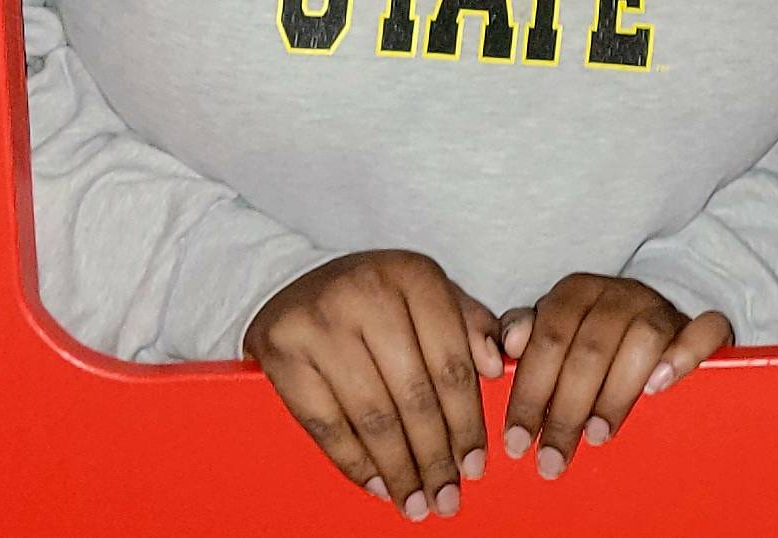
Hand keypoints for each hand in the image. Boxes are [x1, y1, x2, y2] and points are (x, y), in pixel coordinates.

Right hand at [244, 251, 505, 519]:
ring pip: (372, 416)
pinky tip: (378, 485)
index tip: (476, 464)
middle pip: (413, 396)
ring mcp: (321, 323)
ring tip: (416, 502)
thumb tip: (495, 367)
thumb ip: (470, 325)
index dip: (467, 422)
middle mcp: (367, 293)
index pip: (451, 364)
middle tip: (447, 498)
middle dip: (434, 458)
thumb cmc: (376, 297)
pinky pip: (326, 424)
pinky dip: (355, 464)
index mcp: (414, 275)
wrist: (293, 281)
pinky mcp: (282, 351)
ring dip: (399, 470)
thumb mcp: (428, 294)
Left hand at [495, 273, 732, 477]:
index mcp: (575, 293)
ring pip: (643, 339)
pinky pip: (705, 330)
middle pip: (590, 348)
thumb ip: (523, 339)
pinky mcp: (701, 326)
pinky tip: (660, 387)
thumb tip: (506, 349)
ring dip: (616, 393)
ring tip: (597, 436)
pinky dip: (683, 356)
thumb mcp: (551, 341)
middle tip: (551, 459)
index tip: (516, 442)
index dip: (529, 392)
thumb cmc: (589, 350)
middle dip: (565, 411)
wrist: (652, 334)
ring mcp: (662, 307)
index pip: (547, 339)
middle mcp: (618, 293)